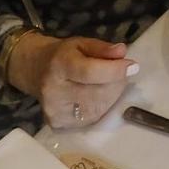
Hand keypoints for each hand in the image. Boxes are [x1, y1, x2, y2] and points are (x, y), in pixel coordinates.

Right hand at [7, 32, 138, 126]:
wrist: (36, 71)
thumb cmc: (64, 55)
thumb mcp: (82, 43)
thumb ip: (102, 48)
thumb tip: (122, 53)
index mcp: (59, 66)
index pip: (90, 72)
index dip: (114, 70)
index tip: (133, 66)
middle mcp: (54, 91)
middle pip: (98, 92)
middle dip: (116, 82)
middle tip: (119, 72)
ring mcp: (55, 111)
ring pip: (98, 107)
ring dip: (111, 95)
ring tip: (107, 82)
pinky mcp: (59, 124)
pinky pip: (92, 118)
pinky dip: (101, 106)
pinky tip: (96, 95)